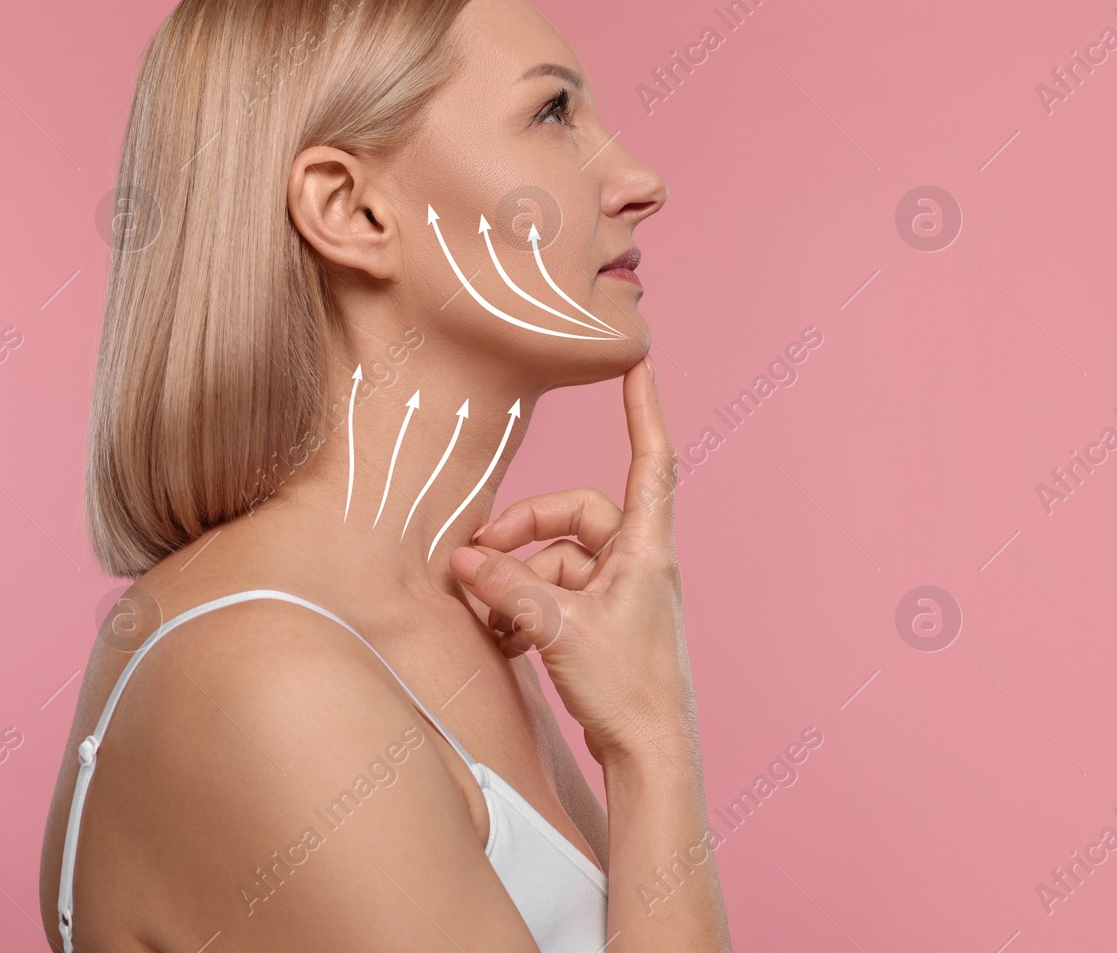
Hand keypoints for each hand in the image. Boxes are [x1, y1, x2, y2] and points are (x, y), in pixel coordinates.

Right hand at [449, 357, 697, 771]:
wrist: (651, 754)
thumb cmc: (628, 690)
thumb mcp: (558, 631)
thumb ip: (508, 591)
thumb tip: (465, 561)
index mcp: (645, 548)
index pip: (650, 459)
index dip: (643, 408)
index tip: (640, 362)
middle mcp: (637, 561)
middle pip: (575, 516)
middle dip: (523, 533)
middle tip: (477, 559)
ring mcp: (622, 592)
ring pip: (558, 560)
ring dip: (518, 582)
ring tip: (489, 616)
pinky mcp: (604, 621)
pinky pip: (557, 593)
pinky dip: (527, 606)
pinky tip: (505, 637)